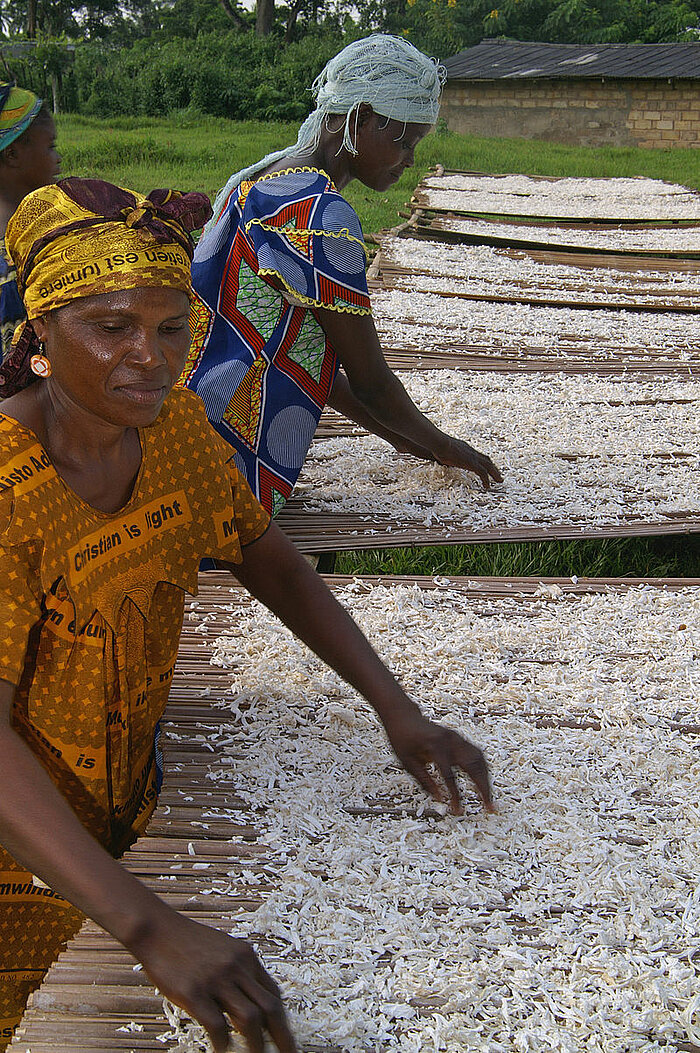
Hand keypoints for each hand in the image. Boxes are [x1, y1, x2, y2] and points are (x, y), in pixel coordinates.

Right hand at [132, 910, 297, 1052]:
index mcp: (246, 956)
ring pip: (250, 1019)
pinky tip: (221, 1049)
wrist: (157, 929)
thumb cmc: (188, 941)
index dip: (281, 1019)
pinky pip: (217, 1025)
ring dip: (255, 1044)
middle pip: (270, 1008)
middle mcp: (236, 967)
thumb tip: (251, 999)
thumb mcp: (223, 949)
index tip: (284, 1036)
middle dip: (282, 1036)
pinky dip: (222, 1042)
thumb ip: (238, 970)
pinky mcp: (194, 992)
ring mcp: (216, 980)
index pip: (273, 993)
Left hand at [383, 707, 493, 814]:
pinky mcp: (459, 738)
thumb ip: (424, 781)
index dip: (455, 795)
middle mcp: (449, 740)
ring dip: (486, 778)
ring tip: (488, 797)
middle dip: (483, 787)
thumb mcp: (407, 762)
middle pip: (473, 766)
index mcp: (435, 746)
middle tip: (489, 806)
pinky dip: (482, 768)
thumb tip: (439, 799)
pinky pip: (476, 753)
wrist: (404, 716)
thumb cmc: (402, 739)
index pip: (449, 776)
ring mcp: (457, 737)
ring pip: (479, 759)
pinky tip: (483, 781)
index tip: (458, 810)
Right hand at [435, 436, 502, 489]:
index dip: (485, 462)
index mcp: (467, 449)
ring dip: (495, 474)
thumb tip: (443, 457)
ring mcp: (473, 457)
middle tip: (499, 476)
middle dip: (494, 468)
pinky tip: (487, 486)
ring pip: (489, 466)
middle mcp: (472, 452)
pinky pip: (482, 473)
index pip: (480, 455)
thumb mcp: (445, 451)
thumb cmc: (439, 446)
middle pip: (487, 460)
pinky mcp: (472, 463)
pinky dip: (486, 480)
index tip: (488, 467)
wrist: (440, 443)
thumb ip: (448, 455)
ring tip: (499, 480)